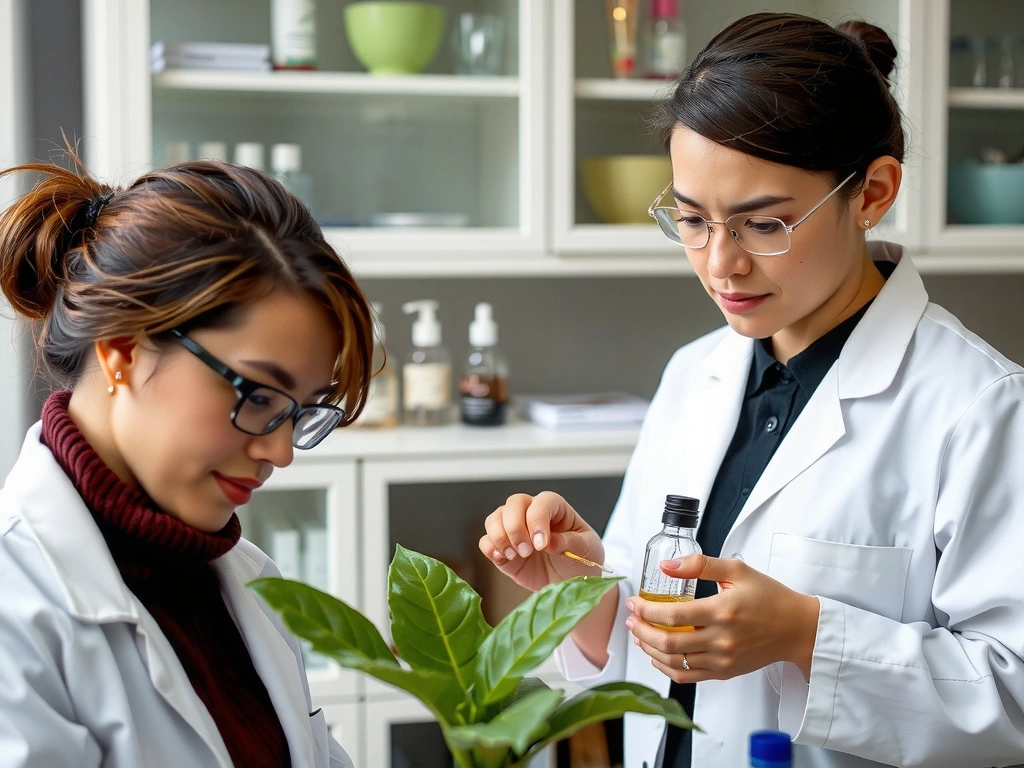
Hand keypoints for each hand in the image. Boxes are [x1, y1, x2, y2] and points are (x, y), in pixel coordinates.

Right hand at [478, 491, 604, 591]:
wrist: (570, 584)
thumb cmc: (582, 561)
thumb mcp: (588, 550)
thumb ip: (572, 543)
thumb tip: (551, 542)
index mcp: (556, 509)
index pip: (542, 502)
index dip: (538, 520)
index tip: (542, 545)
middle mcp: (532, 513)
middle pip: (514, 504)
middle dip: (516, 527)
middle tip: (527, 551)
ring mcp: (515, 530)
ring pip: (495, 518)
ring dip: (501, 537)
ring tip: (516, 556)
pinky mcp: (503, 549)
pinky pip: (486, 541)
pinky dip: (490, 548)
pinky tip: (503, 558)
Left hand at [624, 554, 819, 683]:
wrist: (797, 629)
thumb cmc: (770, 597)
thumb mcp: (737, 570)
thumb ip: (700, 563)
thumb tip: (666, 565)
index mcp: (722, 611)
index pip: (673, 615)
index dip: (646, 610)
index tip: (635, 602)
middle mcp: (721, 640)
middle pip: (668, 643)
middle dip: (641, 630)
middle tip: (631, 618)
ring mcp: (723, 660)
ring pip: (675, 662)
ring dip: (649, 648)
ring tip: (639, 633)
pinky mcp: (725, 672)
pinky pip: (688, 677)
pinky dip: (666, 668)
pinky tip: (657, 655)